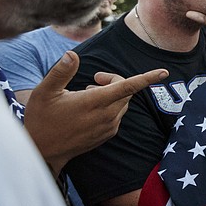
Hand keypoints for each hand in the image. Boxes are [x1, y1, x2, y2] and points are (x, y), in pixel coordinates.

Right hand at [24, 51, 167, 174]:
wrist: (42, 151)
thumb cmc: (41, 118)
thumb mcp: (44, 92)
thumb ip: (61, 72)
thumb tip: (72, 54)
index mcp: (94, 102)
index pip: (127, 87)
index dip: (147, 77)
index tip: (164, 72)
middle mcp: (106, 115)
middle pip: (127, 91)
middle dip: (115, 80)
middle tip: (93, 79)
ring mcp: (109, 127)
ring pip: (123, 103)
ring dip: (112, 93)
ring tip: (87, 93)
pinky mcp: (108, 135)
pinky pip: (118, 114)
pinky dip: (111, 106)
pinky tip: (90, 108)